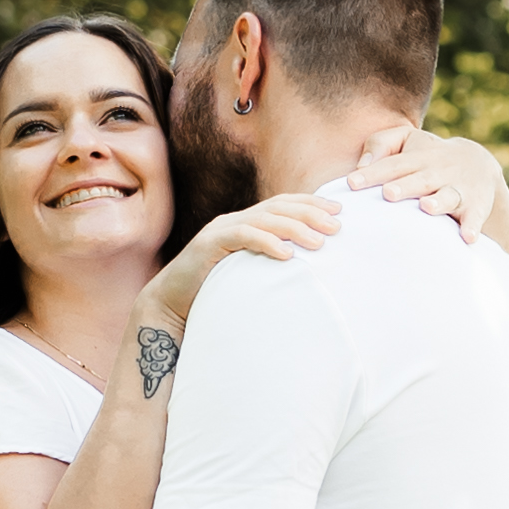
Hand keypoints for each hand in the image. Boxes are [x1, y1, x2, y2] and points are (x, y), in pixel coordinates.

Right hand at [147, 182, 346, 318]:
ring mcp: (220, 230)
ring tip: (318, 243)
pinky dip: (265, 242)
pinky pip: (242, 237)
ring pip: (263, 220)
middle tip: (337, 226)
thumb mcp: (248, 273)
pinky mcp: (208, 245)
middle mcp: (234, 220)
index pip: (283, 204)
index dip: (311, 203)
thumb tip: (306, 269)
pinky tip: (286, 254)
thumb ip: (269, 264)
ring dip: (294, 229)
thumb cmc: (213, 292)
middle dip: (310, 213)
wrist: (170, 304)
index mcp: (245, 222)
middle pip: (278, 207)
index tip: (339, 212)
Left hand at [343, 118, 508, 254]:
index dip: (373, 173)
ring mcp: (458, 188)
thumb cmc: (428, 156)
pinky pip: (475, 216)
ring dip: (439, 202)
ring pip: (449, 195)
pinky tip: (467, 237)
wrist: (478, 162)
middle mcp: (438, 171)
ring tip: (427, 208)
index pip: (393, 164)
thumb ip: (380, 144)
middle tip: (388, 193)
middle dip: (405, 186)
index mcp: (418, 157)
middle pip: (421, 179)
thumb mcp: (407, 140)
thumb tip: (360, 166)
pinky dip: (472, 226)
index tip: (352, 183)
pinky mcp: (476, 205)